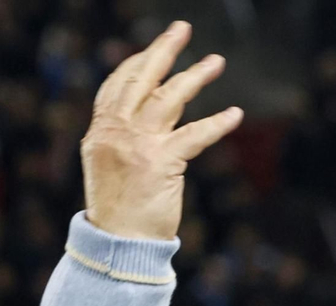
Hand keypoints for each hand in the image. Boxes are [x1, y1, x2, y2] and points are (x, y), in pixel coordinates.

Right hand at [81, 21, 242, 240]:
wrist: (118, 246)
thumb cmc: (119, 213)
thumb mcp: (109, 169)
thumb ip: (123, 141)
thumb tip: (147, 123)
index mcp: (100, 132)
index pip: (117, 86)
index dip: (137, 63)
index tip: (153, 49)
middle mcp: (116, 132)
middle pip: (141, 79)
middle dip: (163, 51)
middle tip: (182, 29)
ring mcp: (138, 145)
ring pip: (169, 99)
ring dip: (195, 77)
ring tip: (216, 62)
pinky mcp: (162, 163)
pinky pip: (195, 135)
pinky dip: (217, 123)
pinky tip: (235, 114)